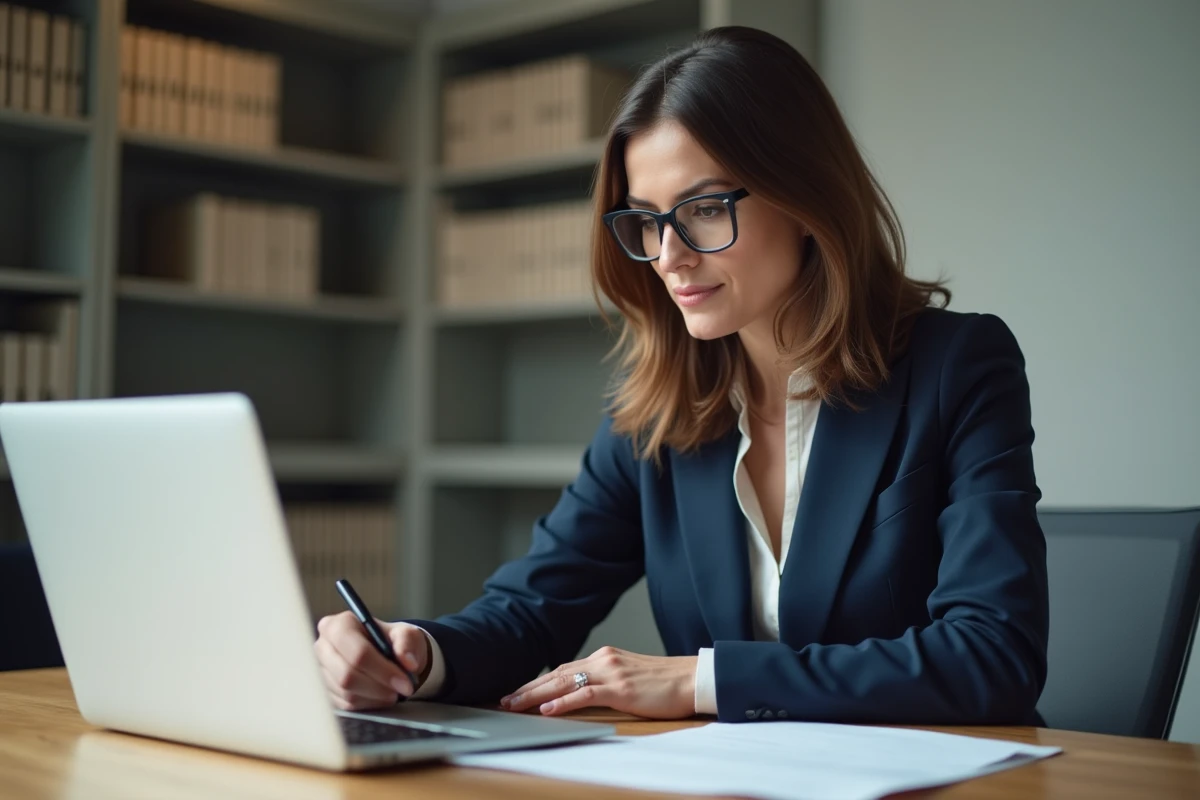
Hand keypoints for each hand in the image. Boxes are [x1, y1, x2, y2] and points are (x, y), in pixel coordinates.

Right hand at [313, 612, 428, 710]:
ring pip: (347, 693)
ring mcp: (321, 670)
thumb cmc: (391, 640)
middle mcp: (324, 646)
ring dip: (375, 696)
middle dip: (379, 686)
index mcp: (340, 625)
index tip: (404, 681)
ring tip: (393, 691)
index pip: (357, 652)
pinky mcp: (325, 690)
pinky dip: (368, 703)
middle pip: (347, 675)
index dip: (382, 669)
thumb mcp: (406, 634)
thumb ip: (407, 643)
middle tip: (403, 689)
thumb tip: (408, 663)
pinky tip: (380, 695)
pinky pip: (345, 705)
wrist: (384, 653)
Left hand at [501, 646, 696, 718]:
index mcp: (605, 657)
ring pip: (564, 681)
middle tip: (505, 700)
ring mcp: (611, 672)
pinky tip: (547, 710)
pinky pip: (585, 694)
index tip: (519, 692)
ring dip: (536, 695)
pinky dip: (563, 702)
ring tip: (515, 705)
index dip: (538, 681)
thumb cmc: (666, 683)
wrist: (693, 679)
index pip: (563, 668)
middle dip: (528, 688)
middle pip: (557, 673)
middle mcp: (604, 660)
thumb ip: (606, 681)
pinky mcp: (620, 688)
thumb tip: (584, 693)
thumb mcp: (630, 677)